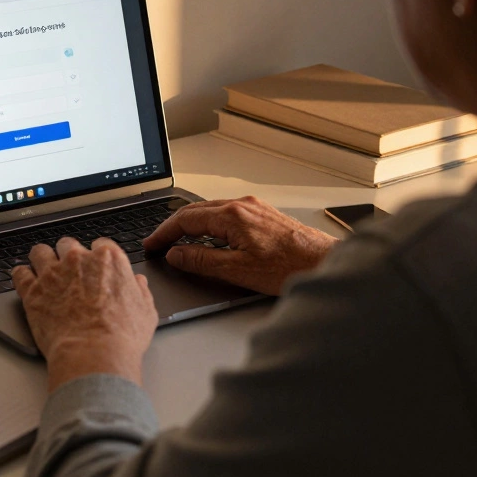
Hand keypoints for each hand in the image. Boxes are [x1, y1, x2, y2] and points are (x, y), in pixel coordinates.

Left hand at [13, 238, 157, 391]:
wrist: (93, 354)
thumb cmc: (121, 336)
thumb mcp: (145, 312)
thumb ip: (140, 291)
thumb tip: (137, 283)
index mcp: (108, 260)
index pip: (101, 245)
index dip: (97, 256)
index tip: (95, 266)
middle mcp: (78, 260)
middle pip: (68, 245)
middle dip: (69, 256)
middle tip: (70, 271)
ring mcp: (53, 273)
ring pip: (41, 252)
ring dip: (42, 259)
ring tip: (43, 269)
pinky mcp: (32, 291)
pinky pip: (20, 273)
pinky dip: (21, 276)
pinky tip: (24, 280)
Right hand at [143, 196, 337, 295]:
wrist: (325, 263)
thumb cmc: (290, 267)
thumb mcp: (238, 270)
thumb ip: (202, 261)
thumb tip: (177, 255)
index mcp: (232, 216)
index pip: (185, 220)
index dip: (164, 233)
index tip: (152, 245)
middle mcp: (242, 206)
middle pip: (196, 211)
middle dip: (173, 228)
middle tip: (158, 244)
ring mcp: (254, 208)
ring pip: (211, 211)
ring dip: (191, 225)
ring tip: (178, 242)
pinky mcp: (263, 215)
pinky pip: (227, 214)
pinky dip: (210, 225)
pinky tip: (209, 237)